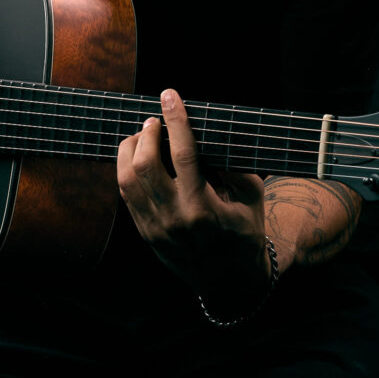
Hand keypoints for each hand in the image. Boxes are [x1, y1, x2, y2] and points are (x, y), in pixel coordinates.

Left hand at [116, 89, 269, 314]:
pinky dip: (127, 169)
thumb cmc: (245, 233)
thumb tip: (208, 134)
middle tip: (156, 120)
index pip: (184, 154)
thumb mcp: (252, 198)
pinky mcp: (144, 233)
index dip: (176, 120)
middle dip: (147, 133)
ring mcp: (155, 228)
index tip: (170, 95)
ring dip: (130, 149)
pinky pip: (126, 194)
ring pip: (127, 179)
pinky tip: (138, 157)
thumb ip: (234, 166)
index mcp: (204, 209)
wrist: (229, 281)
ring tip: (144, 136)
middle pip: (145, 164)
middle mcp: (175, 219)